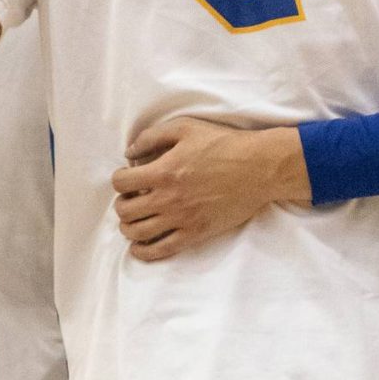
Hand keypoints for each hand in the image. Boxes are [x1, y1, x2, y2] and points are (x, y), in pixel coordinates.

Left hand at [110, 118, 307, 260]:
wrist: (258, 168)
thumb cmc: (224, 144)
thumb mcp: (185, 128)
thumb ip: (152, 137)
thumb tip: (129, 152)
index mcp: (163, 171)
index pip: (121, 183)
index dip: (120, 180)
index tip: (128, 178)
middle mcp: (167, 199)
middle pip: (125, 211)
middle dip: (122, 204)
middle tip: (132, 199)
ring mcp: (181, 219)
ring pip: (137, 233)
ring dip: (128, 227)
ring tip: (134, 220)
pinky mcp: (195, 234)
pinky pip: (161, 250)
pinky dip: (144, 251)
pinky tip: (140, 245)